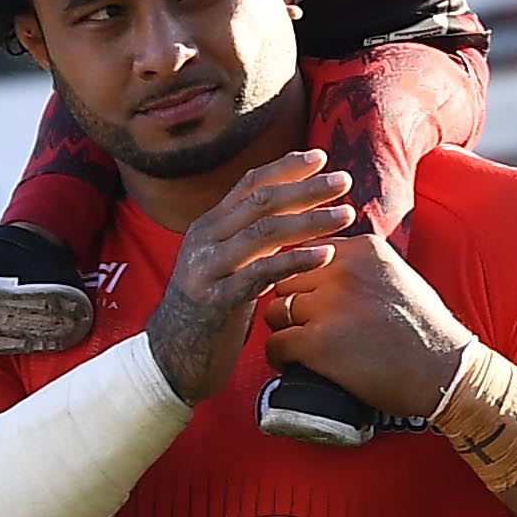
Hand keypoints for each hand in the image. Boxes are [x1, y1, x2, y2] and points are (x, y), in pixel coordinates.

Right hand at [146, 150, 355, 403]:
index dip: (286, 168)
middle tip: (345, 181)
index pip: (250, 184)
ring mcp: (208, 269)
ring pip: (263, 231)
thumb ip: (251, 237)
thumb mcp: (227, 264)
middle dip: (306, 188)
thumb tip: (294, 210)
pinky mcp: (216, 301)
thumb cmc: (210, 309)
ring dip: (310, 219)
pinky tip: (325, 255)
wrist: (170, 358)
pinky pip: (261, 274)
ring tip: (346, 214)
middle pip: (261, 201)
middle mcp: (205, 240)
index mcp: (209, 226)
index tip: (321, 158)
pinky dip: (296, 260)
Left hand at [260, 228, 476, 425]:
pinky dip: (279, 357)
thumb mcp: (398, 275)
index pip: (307, 252)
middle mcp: (343, 270)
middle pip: (286, 279)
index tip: (313, 300)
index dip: (306, 280)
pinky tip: (293, 364)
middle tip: (304, 325)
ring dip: (283, 329)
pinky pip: (275, 344)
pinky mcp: (317, 342)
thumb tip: (320, 271)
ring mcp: (329, 305)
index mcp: (363, 249)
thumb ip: (361, 266)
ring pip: (276, 310)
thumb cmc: (426, 331)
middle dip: (292, 303)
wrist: (446, 372)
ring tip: (297, 345)